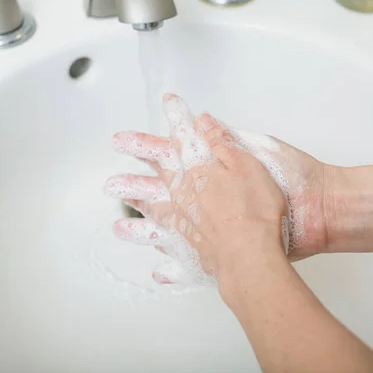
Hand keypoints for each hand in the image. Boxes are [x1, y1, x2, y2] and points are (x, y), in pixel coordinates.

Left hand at [106, 94, 320, 286]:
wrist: (251, 254)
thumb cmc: (255, 209)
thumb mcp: (247, 165)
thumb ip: (222, 144)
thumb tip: (203, 121)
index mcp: (198, 173)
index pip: (184, 140)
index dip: (177, 118)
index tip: (168, 101)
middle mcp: (184, 198)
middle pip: (157, 174)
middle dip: (139, 154)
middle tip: (118, 143)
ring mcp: (184, 226)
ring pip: (154, 214)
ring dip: (136, 209)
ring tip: (118, 210)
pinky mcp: (193, 253)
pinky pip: (173, 258)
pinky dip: (165, 265)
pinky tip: (158, 271)